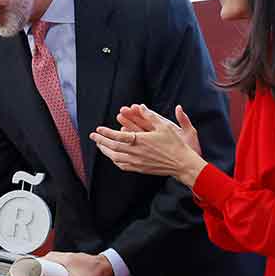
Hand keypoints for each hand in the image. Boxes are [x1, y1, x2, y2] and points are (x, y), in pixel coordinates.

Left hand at [90, 104, 206, 186]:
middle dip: (101, 141)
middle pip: (113, 147)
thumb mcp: (164, 127)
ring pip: (115, 157)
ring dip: (105, 151)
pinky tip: (112, 156)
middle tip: (93, 136)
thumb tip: (141, 107)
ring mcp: (137, 162)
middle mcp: (137, 152)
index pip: (118, 136)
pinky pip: (122, 165)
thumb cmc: (175, 144)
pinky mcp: (140, 168)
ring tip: (99, 145)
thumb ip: (151, 117)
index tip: (98, 129)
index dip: (106, 133)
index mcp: (141, 140)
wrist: (181, 164)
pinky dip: (114, 160)